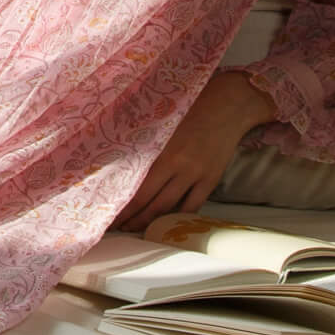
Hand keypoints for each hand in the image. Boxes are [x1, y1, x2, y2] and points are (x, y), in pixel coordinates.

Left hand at [114, 70, 270, 233]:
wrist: (226, 106)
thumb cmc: (189, 109)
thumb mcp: (162, 124)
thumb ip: (146, 145)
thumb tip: (122, 163)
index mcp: (160, 150)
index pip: (137, 186)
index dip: (123, 204)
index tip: (108, 213)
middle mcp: (176, 165)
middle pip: (150, 201)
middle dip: (131, 217)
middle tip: (116, 228)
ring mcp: (195, 174)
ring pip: (168, 207)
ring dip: (150, 221)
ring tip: (135, 228)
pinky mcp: (210, 180)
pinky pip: (192, 205)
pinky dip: (178, 216)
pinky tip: (166, 222)